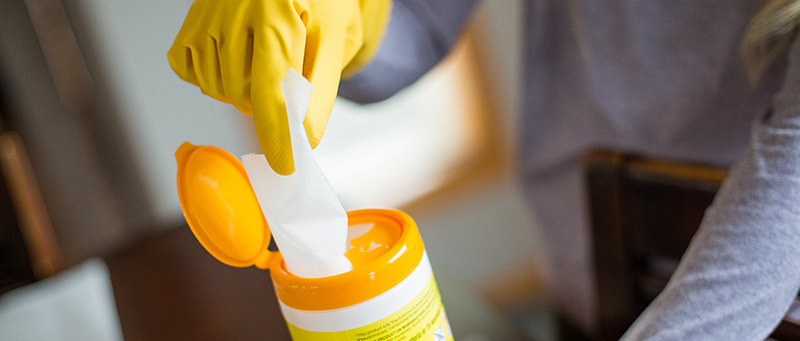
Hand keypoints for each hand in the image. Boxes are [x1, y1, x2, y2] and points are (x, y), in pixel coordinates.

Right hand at [168, 0, 390, 174]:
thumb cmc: (323, 3)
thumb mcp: (336, 41)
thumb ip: (320, 91)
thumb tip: (304, 140)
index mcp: (276, 10)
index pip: (270, 88)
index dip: (277, 133)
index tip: (284, 165)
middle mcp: (233, 9)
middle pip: (241, 94)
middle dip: (266, 102)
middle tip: (287, 78)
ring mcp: (205, 16)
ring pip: (216, 89)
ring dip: (242, 91)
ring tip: (264, 61)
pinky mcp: (188, 23)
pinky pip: (193, 75)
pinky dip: (214, 78)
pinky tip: (237, 58)